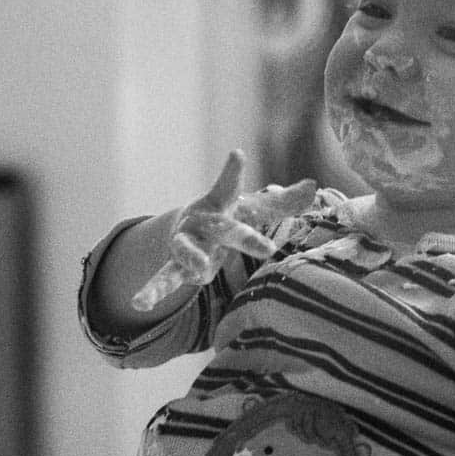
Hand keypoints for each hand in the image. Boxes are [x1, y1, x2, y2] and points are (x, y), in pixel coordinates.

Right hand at [132, 150, 315, 310]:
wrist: (189, 228)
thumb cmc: (229, 216)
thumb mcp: (253, 208)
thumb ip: (282, 201)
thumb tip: (314, 186)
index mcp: (221, 204)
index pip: (229, 186)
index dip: (232, 170)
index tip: (236, 153)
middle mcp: (203, 222)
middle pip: (225, 228)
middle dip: (244, 237)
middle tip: (264, 247)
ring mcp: (186, 243)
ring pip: (188, 251)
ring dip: (194, 259)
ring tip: (201, 270)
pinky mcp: (176, 265)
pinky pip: (165, 278)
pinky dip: (153, 290)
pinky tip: (140, 303)